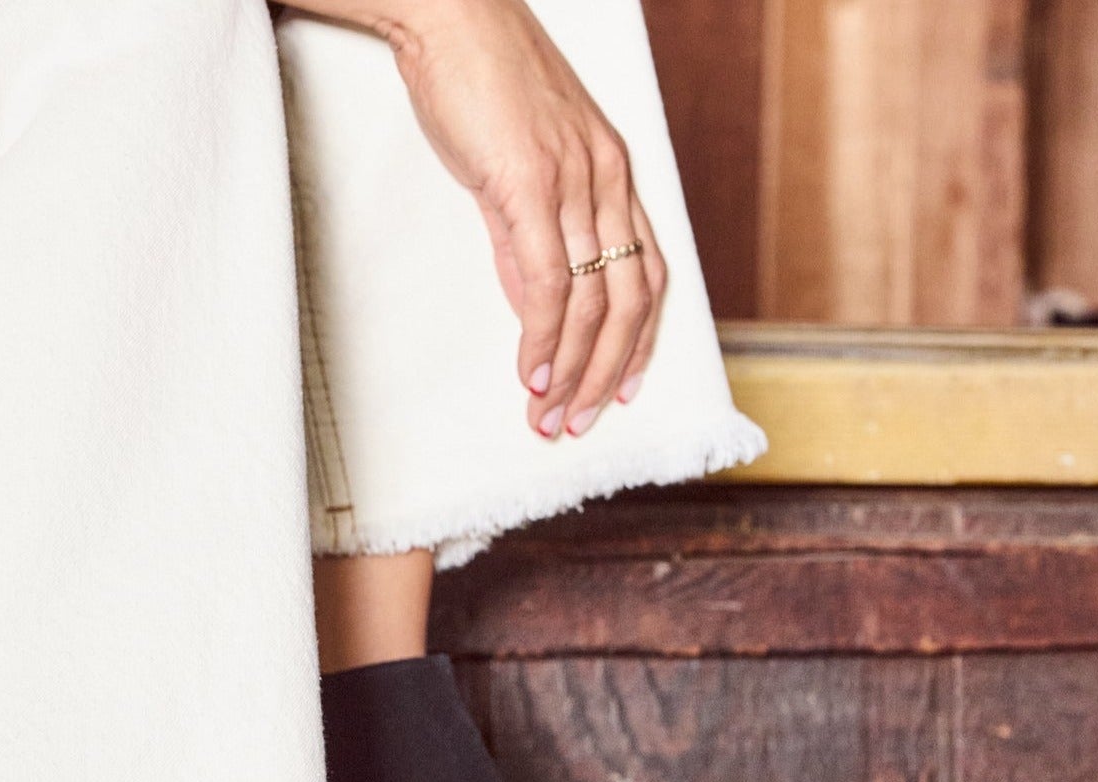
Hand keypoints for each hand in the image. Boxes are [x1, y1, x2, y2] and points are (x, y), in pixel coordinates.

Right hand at [379, 0, 667, 438]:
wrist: (451, 15)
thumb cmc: (478, 80)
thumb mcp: (518, 164)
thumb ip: (530, 233)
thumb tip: (532, 299)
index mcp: (612, 170)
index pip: (647, 273)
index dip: (640, 341)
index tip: (623, 391)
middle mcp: (606, 178)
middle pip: (628, 301)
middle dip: (607, 374)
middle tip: (579, 425)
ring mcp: (573, 181)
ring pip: (591, 301)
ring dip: (572, 372)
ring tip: (548, 417)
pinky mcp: (529, 183)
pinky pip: (545, 280)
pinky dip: (542, 337)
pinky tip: (530, 374)